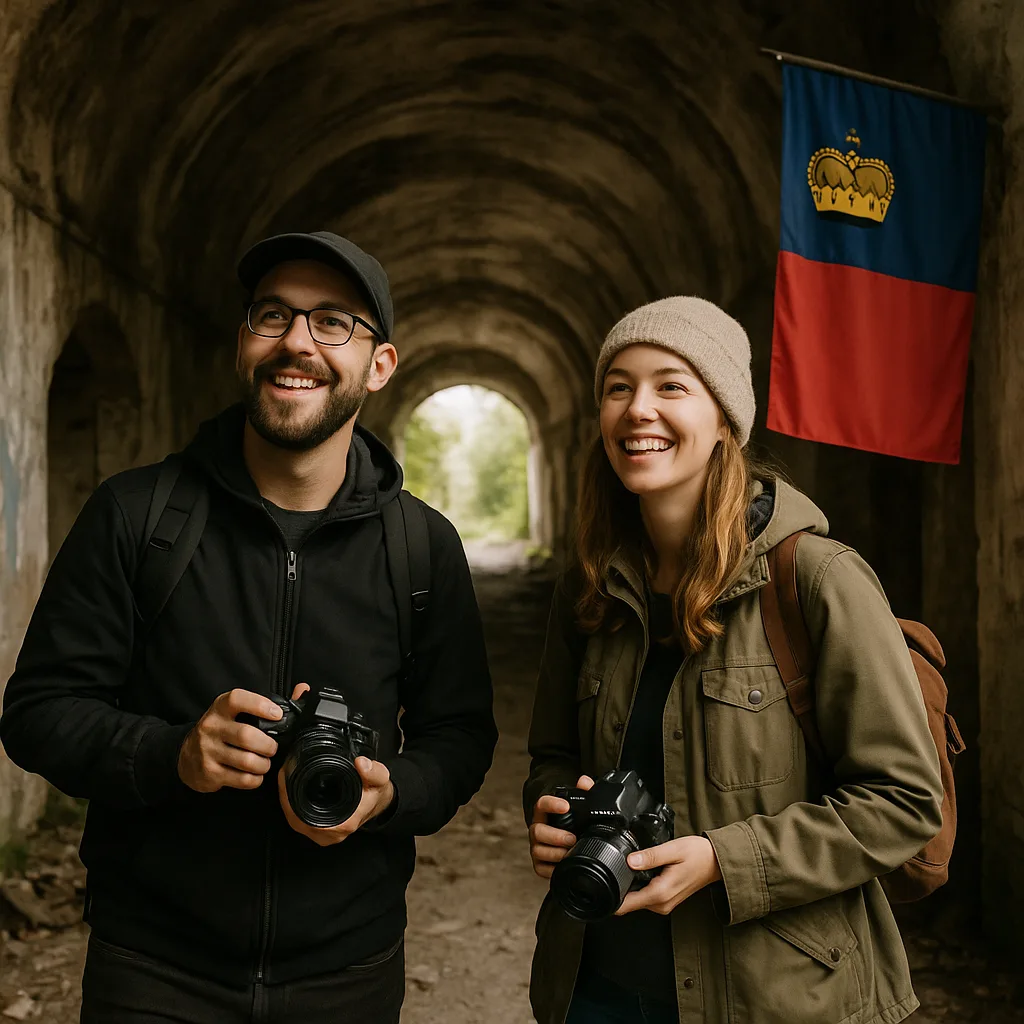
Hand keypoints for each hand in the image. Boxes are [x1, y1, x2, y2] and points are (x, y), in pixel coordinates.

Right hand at [177, 689, 281, 792]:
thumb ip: (267, 703)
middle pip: (247, 736)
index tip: (277, 714)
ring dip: (263, 764)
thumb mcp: (235, 712)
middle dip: (268, 745)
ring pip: (246, 761)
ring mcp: (208, 751)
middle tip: (273, 748)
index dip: (260, 705)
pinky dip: (255, 779)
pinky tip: (255, 775)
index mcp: (220, 708)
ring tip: (265, 762)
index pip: (237, 700)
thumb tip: (302, 689)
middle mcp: (211, 727)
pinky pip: (241, 779)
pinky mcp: (209, 773)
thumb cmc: (220, 731)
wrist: (186, 757)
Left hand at [277, 684, 394, 846]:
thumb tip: (361, 764)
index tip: (286, 777)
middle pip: (295, 819)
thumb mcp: (380, 779)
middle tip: (283, 773)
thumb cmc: (377, 794)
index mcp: (342, 824)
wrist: (380, 803)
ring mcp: (324, 834)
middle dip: (285, 796)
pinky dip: (293, 806)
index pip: (304, 817)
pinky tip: (291, 790)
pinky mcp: (321, 830)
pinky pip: (300, 820)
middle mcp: (330, 834)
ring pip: (296, 820)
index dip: (289, 798)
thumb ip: (374, 772)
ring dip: (288, 801)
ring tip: (285, 778)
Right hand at [528, 774, 593, 878]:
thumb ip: (584, 792)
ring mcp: (537, 847)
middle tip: (572, 838)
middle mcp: (538, 830)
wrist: (568, 845)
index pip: (542, 804)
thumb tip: (584, 781)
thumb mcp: (580, 808)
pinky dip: (553, 869)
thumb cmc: (573, 824)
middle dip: (554, 835)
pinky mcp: (540, 865)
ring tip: (570, 853)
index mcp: (545, 814)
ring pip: (538, 851)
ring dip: (555, 853)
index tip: (565, 806)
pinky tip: (566, 866)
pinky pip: (542, 869)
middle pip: (537, 831)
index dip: (551, 804)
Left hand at [615, 835, 722, 915]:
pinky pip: (645, 896)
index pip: (626, 905)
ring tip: (632, 866)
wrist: (716, 862)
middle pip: (628, 902)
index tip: (601, 887)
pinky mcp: (666, 900)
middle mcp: (661, 904)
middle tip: (616, 866)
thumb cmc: (698, 855)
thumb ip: (650, 856)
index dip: (610, 897)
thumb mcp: (673, 850)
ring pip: (636, 900)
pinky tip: (643, 872)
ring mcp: (664, 904)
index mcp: (660, 893)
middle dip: (619, 887)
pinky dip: (640, 886)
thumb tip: (629, 861)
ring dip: (630, 886)